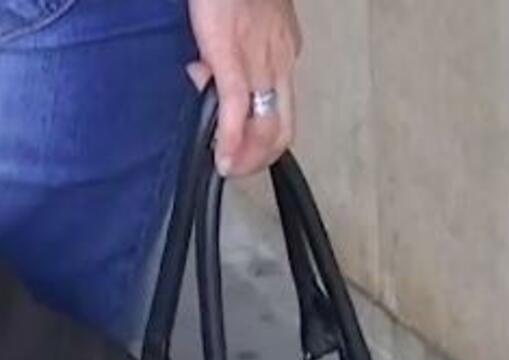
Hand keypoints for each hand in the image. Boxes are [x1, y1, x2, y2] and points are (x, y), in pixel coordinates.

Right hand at [186, 0, 301, 176]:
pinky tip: (222, 159)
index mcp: (283, 53)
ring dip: (248, 158)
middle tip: (240, 169)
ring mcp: (260, 64)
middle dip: (262, 159)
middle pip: (282, 128)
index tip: (246, 150)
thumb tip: (204, 75)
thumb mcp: (240, 21)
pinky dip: (230, 143)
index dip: (265, 139)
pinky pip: (237, 113)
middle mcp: (279, 64)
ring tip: (229, 169)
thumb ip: (232, 52)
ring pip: (265, 128)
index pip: (282, 109)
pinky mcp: (233, 59)